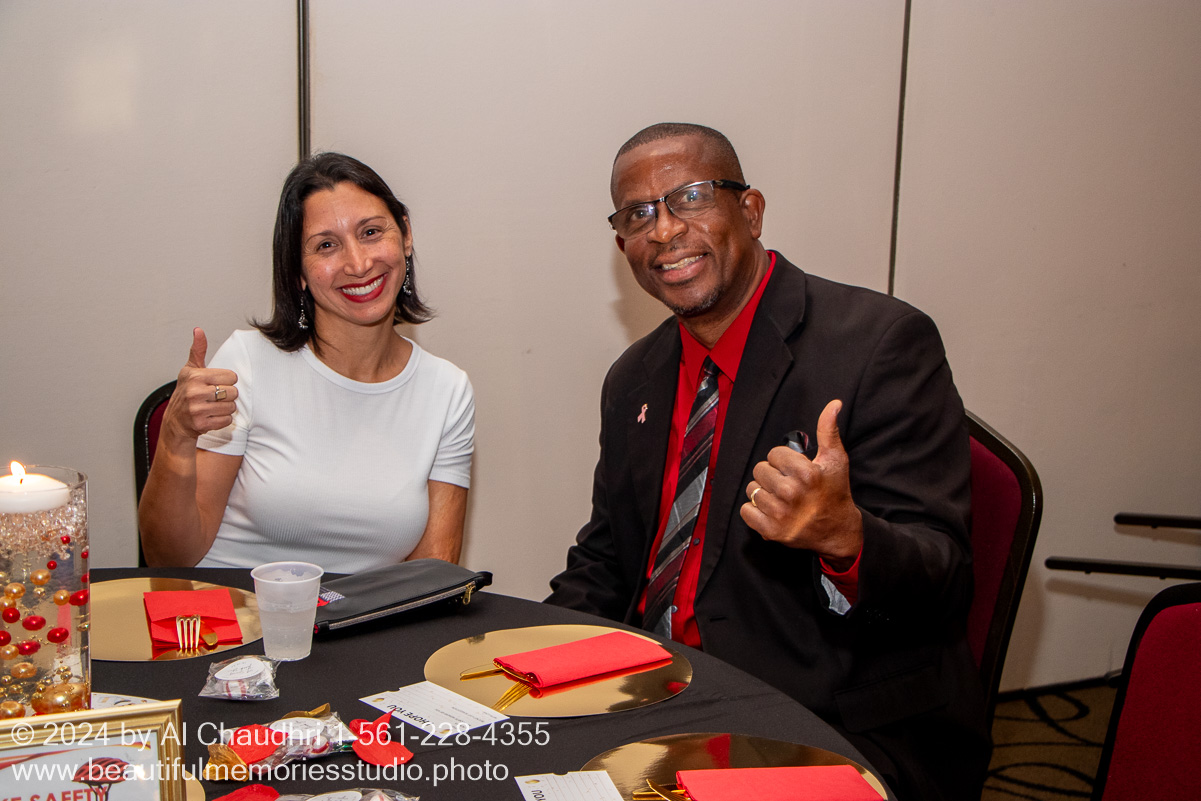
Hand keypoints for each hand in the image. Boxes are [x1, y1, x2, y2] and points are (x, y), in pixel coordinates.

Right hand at [163, 328, 239, 441]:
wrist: (175, 421)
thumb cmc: (185, 393)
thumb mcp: (190, 370)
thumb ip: (198, 351)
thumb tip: (198, 331)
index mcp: (195, 376)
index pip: (231, 377)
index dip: (226, 381)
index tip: (215, 384)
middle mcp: (195, 392)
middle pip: (234, 392)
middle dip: (228, 395)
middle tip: (215, 397)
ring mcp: (197, 409)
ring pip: (231, 407)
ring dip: (225, 408)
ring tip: (213, 406)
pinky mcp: (201, 424)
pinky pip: (227, 420)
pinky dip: (222, 420)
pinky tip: (211, 416)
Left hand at [740, 399, 862, 568]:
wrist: (837, 531)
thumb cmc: (835, 492)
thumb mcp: (835, 459)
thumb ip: (828, 430)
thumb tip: (834, 404)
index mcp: (806, 473)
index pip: (773, 454)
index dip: (783, 461)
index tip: (795, 470)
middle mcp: (792, 493)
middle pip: (759, 470)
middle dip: (772, 475)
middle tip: (787, 484)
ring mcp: (781, 514)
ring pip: (752, 490)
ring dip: (763, 492)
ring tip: (780, 498)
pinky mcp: (771, 531)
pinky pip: (746, 510)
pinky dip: (754, 510)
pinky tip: (771, 510)